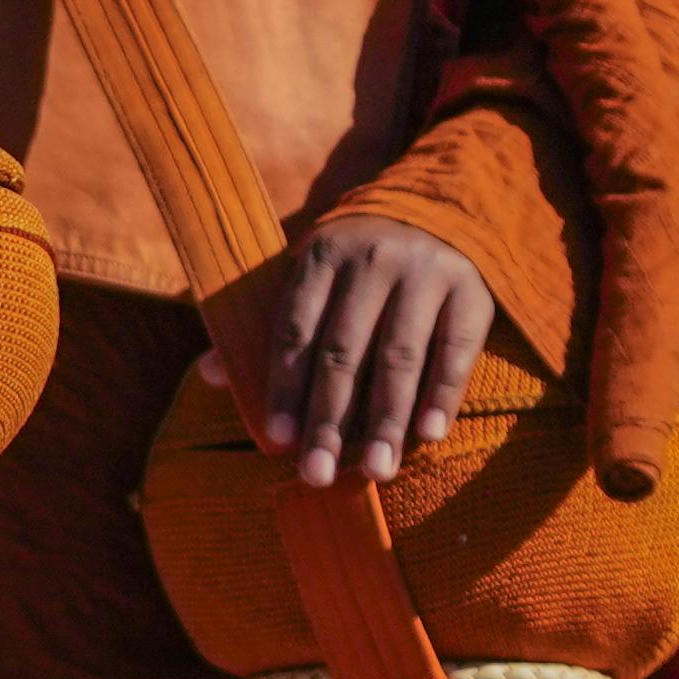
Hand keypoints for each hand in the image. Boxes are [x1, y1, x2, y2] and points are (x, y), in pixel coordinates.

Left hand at [238, 213, 499, 487]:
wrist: (440, 205)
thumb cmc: (359, 259)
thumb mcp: (311, 273)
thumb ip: (268, 324)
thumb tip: (209, 375)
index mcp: (322, 255)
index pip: (295, 329)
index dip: (284, 387)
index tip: (278, 440)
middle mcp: (372, 260)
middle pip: (343, 351)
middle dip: (328, 418)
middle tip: (316, 474)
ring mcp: (424, 273)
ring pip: (399, 356)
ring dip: (386, 419)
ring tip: (376, 470)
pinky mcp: (470, 290)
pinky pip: (455, 349)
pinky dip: (443, 394)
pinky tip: (429, 435)